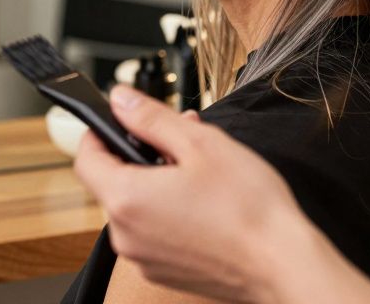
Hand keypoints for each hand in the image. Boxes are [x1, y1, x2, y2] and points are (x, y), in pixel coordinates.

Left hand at [73, 85, 369, 303]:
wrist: (283, 266)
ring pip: (136, 206)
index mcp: (126, 199)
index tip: (123, 120)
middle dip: (142, 154)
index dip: (101, 132)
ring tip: (202, 170)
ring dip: (159, 182)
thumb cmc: (249, 208)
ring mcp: (144, 258)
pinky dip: (170, 211)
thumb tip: (120, 99)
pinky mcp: (164, 272)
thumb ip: (151, 118)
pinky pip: (154, 231)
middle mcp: (125, 235)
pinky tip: (206, 201)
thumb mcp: (200, 143)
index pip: (86, 157)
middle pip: (114, 181)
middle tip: (181, 139)